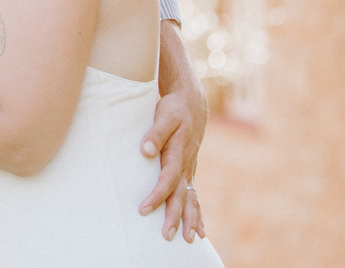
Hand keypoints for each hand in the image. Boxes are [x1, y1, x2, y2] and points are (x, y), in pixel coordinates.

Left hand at [139, 82, 207, 242]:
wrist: (192, 103)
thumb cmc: (175, 109)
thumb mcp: (164, 116)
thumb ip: (155, 133)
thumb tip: (146, 151)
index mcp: (179, 153)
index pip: (167, 179)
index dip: (157, 195)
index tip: (144, 209)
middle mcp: (187, 164)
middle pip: (181, 195)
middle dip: (175, 216)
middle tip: (167, 236)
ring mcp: (190, 169)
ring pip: (191, 198)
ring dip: (190, 219)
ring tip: (189, 240)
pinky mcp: (190, 170)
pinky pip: (195, 196)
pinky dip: (198, 213)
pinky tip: (200, 230)